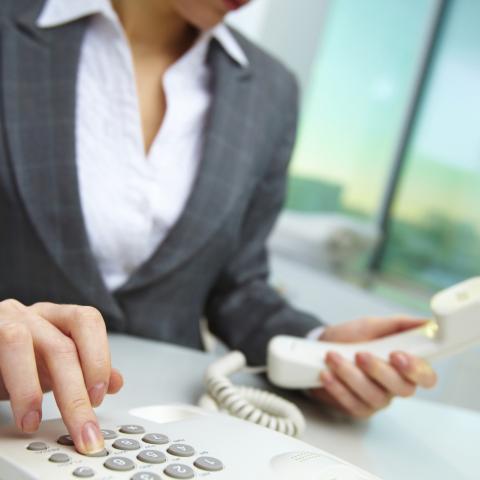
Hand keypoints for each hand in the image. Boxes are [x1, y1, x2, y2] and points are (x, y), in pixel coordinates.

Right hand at [0, 299, 122, 452]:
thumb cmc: (18, 357)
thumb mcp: (53, 362)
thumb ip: (85, 369)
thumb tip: (116, 382)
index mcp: (56, 316)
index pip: (87, 321)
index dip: (98, 357)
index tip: (99, 396)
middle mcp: (30, 315)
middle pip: (59, 346)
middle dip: (74, 395)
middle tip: (81, 428)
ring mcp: (0, 323)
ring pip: (18, 342)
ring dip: (28, 389)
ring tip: (31, 421)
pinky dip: (7, 389)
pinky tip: (12, 412)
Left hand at [310, 317, 436, 417]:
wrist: (320, 349)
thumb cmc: (352, 338)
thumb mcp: (374, 325)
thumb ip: (401, 324)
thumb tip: (428, 323)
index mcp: (405, 366)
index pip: (426, 376)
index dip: (416, 369)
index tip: (397, 355)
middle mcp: (396, 386)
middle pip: (402, 388)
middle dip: (379, 370)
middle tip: (360, 354)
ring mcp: (377, 400)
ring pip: (373, 395)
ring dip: (350, 375)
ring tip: (333, 357)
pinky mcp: (357, 409)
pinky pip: (352, 403)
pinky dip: (337, 387)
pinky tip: (326, 373)